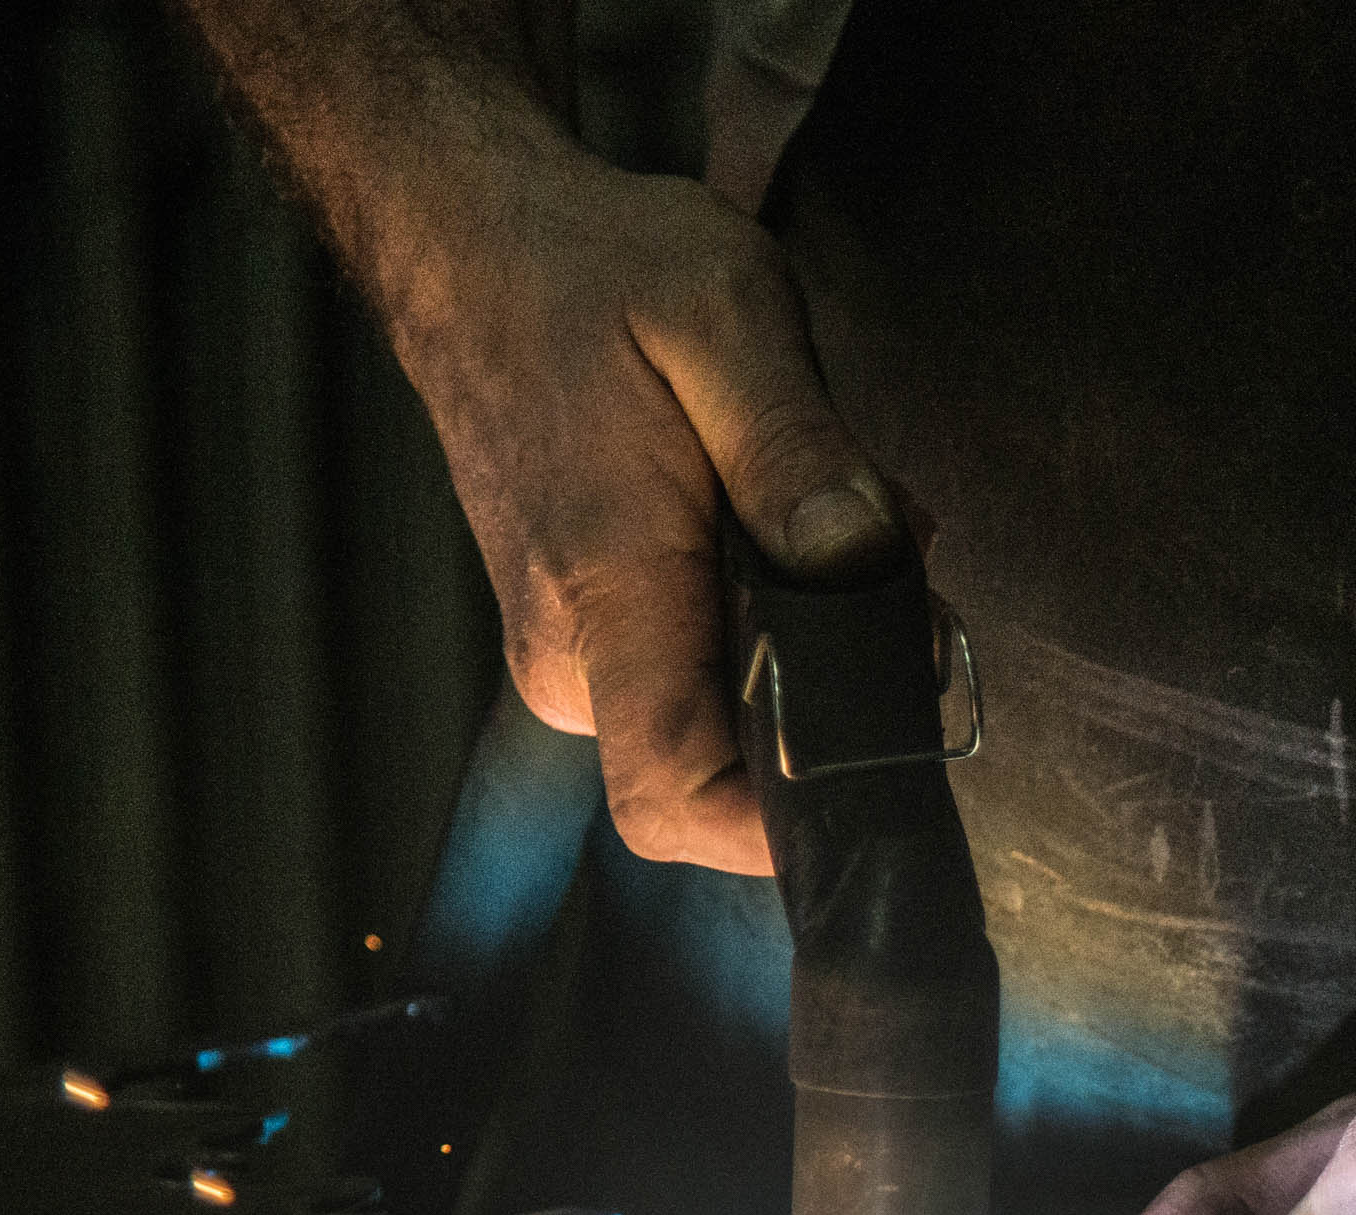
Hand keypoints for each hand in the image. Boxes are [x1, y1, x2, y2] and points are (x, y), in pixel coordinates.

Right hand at [373, 128, 903, 874]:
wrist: (474, 250)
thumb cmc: (591, 272)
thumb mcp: (725, 319)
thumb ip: (799, 452)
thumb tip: (866, 559)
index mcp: (604, 597)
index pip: (677, 800)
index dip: (782, 824)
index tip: (881, 754)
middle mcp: (576, 659)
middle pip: (738, 762)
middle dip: (839, 681)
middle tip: (875, 543)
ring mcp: (577, 654)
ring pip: (733, 711)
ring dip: (810, 634)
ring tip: (812, 503)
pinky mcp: (591, 633)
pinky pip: (706, 669)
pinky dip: (771, 612)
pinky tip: (775, 515)